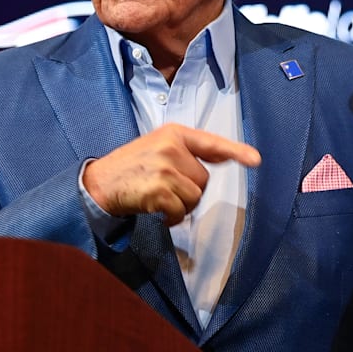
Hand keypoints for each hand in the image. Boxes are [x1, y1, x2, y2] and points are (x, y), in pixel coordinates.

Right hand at [82, 123, 260, 224]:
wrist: (97, 184)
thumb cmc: (130, 168)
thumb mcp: (157, 148)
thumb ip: (186, 153)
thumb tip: (220, 159)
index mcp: (174, 133)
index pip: (211, 142)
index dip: (236, 152)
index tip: (255, 160)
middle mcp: (171, 146)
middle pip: (204, 179)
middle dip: (188, 190)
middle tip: (163, 187)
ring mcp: (165, 167)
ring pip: (194, 197)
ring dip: (179, 206)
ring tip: (157, 197)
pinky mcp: (158, 189)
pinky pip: (180, 211)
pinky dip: (170, 218)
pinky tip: (154, 209)